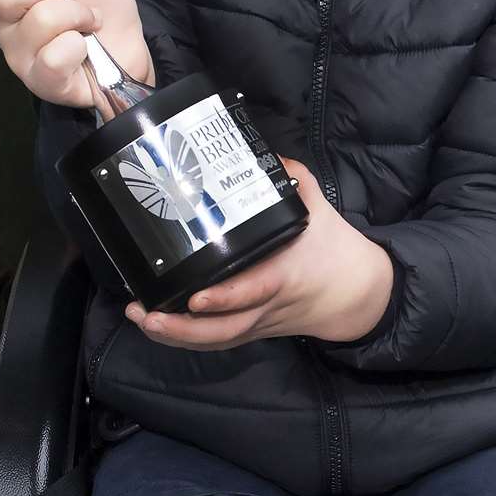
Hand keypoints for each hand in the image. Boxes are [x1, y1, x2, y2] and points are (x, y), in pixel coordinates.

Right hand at [0, 0, 154, 105]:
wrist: (129, 52)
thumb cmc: (103, 12)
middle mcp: (3, 25)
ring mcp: (19, 56)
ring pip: (40, 19)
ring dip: (77, 14)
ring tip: (87, 22)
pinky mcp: (41, 81)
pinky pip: (54, 55)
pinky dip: (78, 46)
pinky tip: (82, 48)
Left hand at [124, 158, 394, 350]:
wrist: (355, 294)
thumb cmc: (334, 249)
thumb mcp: (319, 209)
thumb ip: (292, 179)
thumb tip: (264, 152)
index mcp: (284, 275)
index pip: (254, 292)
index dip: (225, 298)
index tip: (196, 297)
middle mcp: (266, 306)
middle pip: (223, 330)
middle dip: (181, 328)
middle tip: (146, 313)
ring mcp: (257, 323)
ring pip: (214, 341)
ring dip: (174, 337)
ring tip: (140, 318)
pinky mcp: (250, 330)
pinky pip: (215, 342)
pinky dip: (183, 340)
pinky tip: (155, 326)